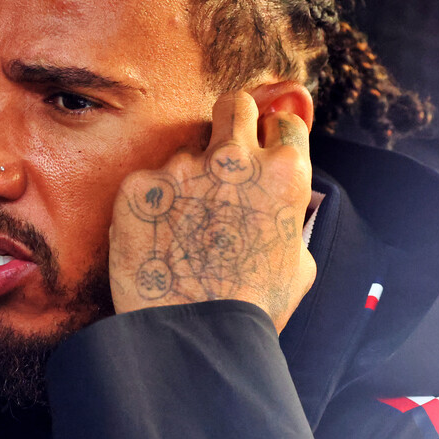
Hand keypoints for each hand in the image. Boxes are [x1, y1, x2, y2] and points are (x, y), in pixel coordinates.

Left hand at [108, 90, 315, 331]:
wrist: (193, 334)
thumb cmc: (251, 307)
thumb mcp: (299, 260)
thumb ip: (291, 217)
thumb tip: (283, 203)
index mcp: (283, 172)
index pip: (283, 123)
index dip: (272, 140)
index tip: (261, 154)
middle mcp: (234, 158)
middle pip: (235, 104)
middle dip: (233, 118)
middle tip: (222, 151)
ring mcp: (182, 168)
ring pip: (185, 152)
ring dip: (187, 181)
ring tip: (184, 232)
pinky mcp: (139, 186)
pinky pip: (148, 184)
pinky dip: (151, 207)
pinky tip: (157, 242)